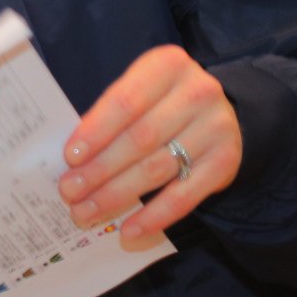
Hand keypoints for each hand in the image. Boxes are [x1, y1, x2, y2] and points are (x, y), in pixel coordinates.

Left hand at [60, 45, 240, 244]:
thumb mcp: (137, 91)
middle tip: (69, 192)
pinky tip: (129, 230)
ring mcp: (217, 128)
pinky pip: (185, 195)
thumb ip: (108, 114)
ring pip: (157, 168)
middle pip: (140, 138)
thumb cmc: (159, 101)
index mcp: (169, 66)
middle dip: (100, 169)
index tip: (69, 157)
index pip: (125, 102)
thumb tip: (70, 159)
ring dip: (117, 194)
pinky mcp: (226, 162)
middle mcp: (198, 93)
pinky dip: (154, 216)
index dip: (96, 132)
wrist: (218, 112)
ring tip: (86, 211)